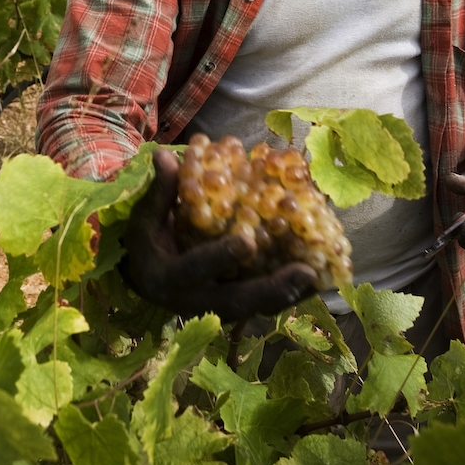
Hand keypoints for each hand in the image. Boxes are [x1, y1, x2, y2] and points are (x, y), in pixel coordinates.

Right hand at [121, 148, 319, 320]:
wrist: (147, 278)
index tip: (247, 241)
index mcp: (169, 278)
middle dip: (272, 289)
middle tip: (305, 272)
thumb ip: (160, 192)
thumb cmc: (147, 242)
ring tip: (319, 277)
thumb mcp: (145, 218)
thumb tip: (165, 156)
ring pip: (256, 308)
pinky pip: (263, 304)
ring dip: (289, 295)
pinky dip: (289, 294)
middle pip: (237, 301)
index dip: (220, 257)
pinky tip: (315, 280)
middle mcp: (195, 301)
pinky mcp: (234, 306)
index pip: (195, 268)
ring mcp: (217, 308)